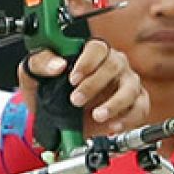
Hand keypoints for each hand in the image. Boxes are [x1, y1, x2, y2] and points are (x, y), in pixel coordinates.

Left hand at [18, 39, 149, 137]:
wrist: (52, 119)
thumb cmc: (46, 90)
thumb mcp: (33, 74)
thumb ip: (40, 62)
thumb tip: (57, 64)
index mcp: (91, 53)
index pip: (97, 48)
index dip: (87, 62)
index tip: (72, 78)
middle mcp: (112, 65)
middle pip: (114, 65)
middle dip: (94, 85)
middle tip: (76, 100)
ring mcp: (125, 84)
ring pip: (131, 87)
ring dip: (114, 103)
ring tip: (97, 116)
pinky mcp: (133, 104)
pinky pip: (140, 108)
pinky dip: (129, 118)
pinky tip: (113, 126)